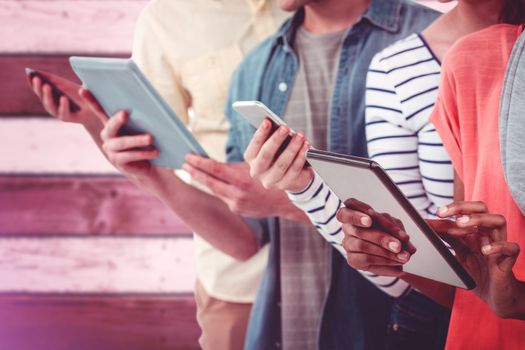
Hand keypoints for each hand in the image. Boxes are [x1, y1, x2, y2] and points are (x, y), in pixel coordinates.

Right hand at [29, 75, 97, 125]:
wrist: (93, 107)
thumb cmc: (77, 94)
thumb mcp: (65, 84)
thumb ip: (52, 79)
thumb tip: (38, 71)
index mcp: (49, 96)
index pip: (38, 89)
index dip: (33, 82)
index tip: (30, 73)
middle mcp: (51, 105)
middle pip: (42, 97)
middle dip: (39, 88)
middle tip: (37, 79)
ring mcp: (58, 112)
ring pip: (50, 105)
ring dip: (48, 95)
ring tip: (47, 86)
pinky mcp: (68, 118)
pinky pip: (64, 112)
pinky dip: (63, 105)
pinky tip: (63, 98)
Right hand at [81, 93, 168, 189]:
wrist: (147, 165)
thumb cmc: (145, 141)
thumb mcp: (142, 128)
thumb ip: (140, 119)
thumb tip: (148, 105)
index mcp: (111, 124)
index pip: (99, 110)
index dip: (91, 100)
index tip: (82, 89)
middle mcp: (107, 135)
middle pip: (110, 126)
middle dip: (117, 120)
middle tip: (125, 113)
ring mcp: (111, 149)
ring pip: (123, 142)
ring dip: (138, 140)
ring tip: (151, 138)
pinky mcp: (117, 161)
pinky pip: (130, 156)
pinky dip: (143, 153)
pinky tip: (155, 151)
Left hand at [183, 154, 306, 220]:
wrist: (287, 200)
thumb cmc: (274, 176)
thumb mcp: (256, 166)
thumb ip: (235, 166)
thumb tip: (215, 162)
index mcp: (243, 180)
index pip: (215, 169)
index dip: (200, 162)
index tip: (188, 156)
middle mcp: (238, 194)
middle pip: (210, 181)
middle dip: (195, 171)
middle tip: (184, 162)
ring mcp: (237, 204)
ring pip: (215, 190)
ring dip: (203, 180)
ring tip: (193, 171)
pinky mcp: (238, 210)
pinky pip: (224, 197)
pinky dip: (218, 188)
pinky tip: (212, 182)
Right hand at [244, 119, 312, 191]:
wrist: (291, 175)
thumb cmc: (280, 153)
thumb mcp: (275, 144)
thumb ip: (274, 136)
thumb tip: (280, 126)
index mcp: (250, 158)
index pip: (254, 145)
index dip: (261, 133)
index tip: (267, 120)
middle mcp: (257, 171)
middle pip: (266, 155)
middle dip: (276, 139)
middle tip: (286, 128)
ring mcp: (270, 180)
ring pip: (281, 163)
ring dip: (292, 148)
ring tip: (300, 136)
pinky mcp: (284, 185)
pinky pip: (294, 170)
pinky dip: (301, 157)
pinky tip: (306, 148)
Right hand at [338, 198, 415, 276]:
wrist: (392, 254)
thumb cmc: (390, 234)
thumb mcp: (394, 226)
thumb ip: (397, 229)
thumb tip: (403, 239)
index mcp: (355, 212)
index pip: (347, 209)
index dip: (356, 214)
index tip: (371, 218)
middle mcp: (348, 227)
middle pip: (359, 230)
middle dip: (382, 238)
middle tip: (398, 245)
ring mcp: (348, 244)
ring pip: (363, 245)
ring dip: (386, 251)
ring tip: (403, 255)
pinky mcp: (352, 259)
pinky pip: (367, 259)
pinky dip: (384, 260)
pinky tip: (395, 261)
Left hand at [434, 201, 522, 318]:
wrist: (494, 296)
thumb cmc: (477, 273)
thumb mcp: (457, 255)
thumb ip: (447, 241)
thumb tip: (428, 227)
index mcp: (475, 231)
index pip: (465, 212)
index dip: (450, 210)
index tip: (436, 213)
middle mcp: (487, 234)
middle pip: (481, 208)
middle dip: (462, 207)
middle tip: (443, 214)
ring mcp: (499, 245)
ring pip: (498, 221)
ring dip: (479, 219)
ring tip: (461, 225)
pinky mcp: (508, 260)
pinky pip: (511, 248)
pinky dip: (499, 246)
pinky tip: (485, 250)